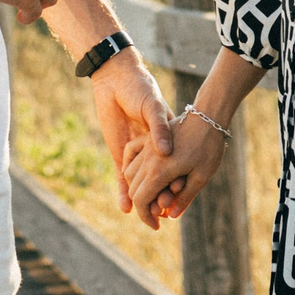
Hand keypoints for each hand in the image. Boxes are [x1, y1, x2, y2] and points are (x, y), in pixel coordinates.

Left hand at [86, 52, 172, 216]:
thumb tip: (165, 152)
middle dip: (161, 197)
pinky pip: (124, 179)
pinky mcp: (121, 155)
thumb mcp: (153, 107)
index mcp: (166, 142)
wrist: (117, 80)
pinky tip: (125, 208)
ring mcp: (137, 156)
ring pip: (143, 185)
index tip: (177, 193)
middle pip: (159, 181)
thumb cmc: (140, 90)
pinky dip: (124, 194)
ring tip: (147, 214)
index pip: (174, 167)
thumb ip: (159, 128)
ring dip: (145, 200)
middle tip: (162, 212)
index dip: (176, 182)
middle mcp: (153, 152)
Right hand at [125, 110, 229, 226]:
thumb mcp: (201, 176)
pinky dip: (131, 166)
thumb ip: (184, 198)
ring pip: (130, 173)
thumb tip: (171, 216)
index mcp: (159, 172)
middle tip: (158, 214)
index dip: (146, 217)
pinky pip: (131, 154)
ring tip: (154, 196)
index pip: (141, 201)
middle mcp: (148, 160)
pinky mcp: (148, 137)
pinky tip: (140, 173)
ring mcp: (146, 146)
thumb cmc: (209, 147)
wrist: (208, 115)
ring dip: (138, 188)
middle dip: (143, 206)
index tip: (157, 226)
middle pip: (134, 189)